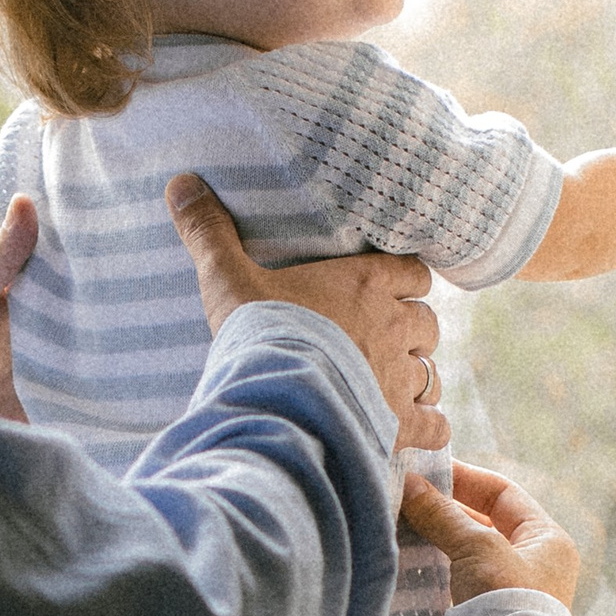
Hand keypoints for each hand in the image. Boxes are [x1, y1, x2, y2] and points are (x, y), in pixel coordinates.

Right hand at [166, 175, 447, 450]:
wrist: (273, 396)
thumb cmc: (257, 331)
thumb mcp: (226, 278)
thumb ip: (208, 233)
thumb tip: (179, 183)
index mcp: (365, 284)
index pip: (413, 272)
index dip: (404, 281)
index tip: (388, 289)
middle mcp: (393, 327)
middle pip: (427, 323)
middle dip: (411, 332)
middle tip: (385, 341)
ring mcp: (399, 378)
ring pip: (433, 374)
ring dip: (418, 379)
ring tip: (395, 386)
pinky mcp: (397, 423)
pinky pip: (435, 426)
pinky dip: (429, 428)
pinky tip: (413, 431)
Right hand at [398, 460, 579, 607]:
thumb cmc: (509, 607)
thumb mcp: (478, 549)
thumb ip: (443, 514)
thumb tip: (409, 483)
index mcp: (546, 541)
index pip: (503, 495)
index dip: (465, 479)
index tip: (424, 472)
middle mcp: (530, 565)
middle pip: (481, 524)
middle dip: (442, 512)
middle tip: (403, 500)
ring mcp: (506, 594)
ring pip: (463, 555)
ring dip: (432, 542)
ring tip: (396, 529)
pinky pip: (454, 584)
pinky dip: (430, 573)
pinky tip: (403, 567)